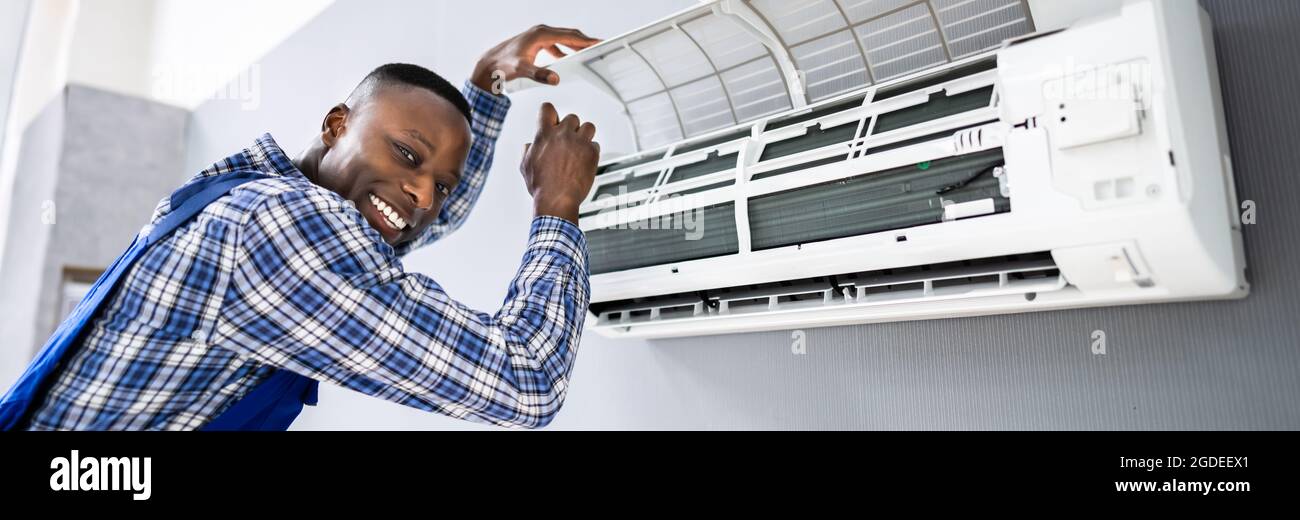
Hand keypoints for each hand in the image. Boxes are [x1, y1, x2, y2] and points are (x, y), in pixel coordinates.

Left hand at [472, 25, 599, 93]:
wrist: (489, 64)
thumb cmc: (503, 65)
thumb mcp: (522, 70)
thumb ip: (539, 74)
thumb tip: (555, 79)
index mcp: (541, 35)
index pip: (569, 36)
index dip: (585, 40)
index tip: (598, 43)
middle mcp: (540, 32)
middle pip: (569, 34)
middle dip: (584, 40)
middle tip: (599, 46)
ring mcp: (538, 36)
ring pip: (563, 38)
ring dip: (575, 44)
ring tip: (587, 51)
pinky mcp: (535, 42)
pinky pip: (555, 43)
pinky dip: (565, 48)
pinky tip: (567, 57)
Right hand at [521, 103, 598, 223]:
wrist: (557, 200)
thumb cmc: (541, 186)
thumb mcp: (526, 166)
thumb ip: (528, 150)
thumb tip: (530, 145)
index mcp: (544, 135)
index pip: (547, 109)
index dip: (549, 113)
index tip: (552, 119)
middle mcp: (563, 135)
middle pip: (572, 118)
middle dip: (570, 128)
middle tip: (568, 141)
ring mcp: (579, 143)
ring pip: (588, 126)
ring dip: (584, 135)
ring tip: (580, 147)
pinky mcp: (592, 153)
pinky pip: (595, 145)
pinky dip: (591, 151)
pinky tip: (585, 160)